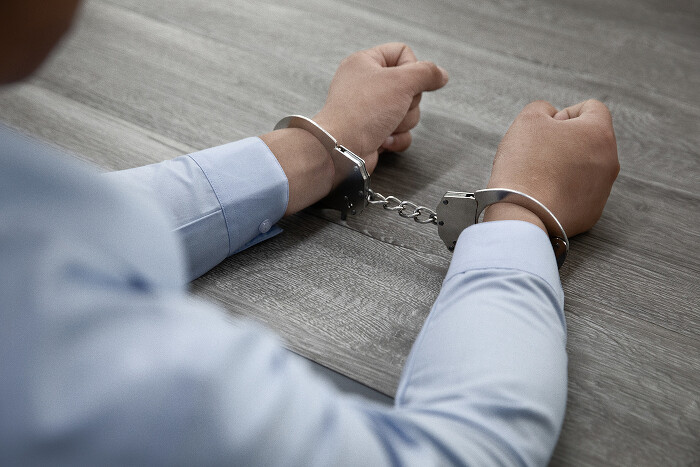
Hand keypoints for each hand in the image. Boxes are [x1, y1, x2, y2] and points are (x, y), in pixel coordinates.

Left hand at [262, 43, 447, 215]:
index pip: (402, 52)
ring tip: (384, 125)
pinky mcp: (374, 132)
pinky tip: (383, 140)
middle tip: (393, 107)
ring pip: (408, 112)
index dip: (413, 68)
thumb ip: (426, 73)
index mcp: (365, 63)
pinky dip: (396, 138)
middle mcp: (366, 84)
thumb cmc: (361, 113)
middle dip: (408, 103)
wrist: (342, 150)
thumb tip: (440, 74)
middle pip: (409, 86)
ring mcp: (370, 110)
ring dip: (402, 122)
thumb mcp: (401, 81)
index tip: (407, 81)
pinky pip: (401, 132)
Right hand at [484, 100, 619, 236]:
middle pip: (589, 140)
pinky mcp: (592, 213)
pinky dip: (563, 191)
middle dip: (566, 142)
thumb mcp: (528, 120)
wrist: (522, 213)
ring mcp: (603, 190)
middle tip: (538, 153)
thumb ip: (543, 108)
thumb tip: (553, 118)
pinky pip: (579, 194)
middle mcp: (610, 161)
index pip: (592, 109)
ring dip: (565, 166)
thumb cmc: (525, 164)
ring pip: (585, 168)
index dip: (565, 114)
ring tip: (538, 177)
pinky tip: (543, 195)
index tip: (546, 129)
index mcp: (599, 133)